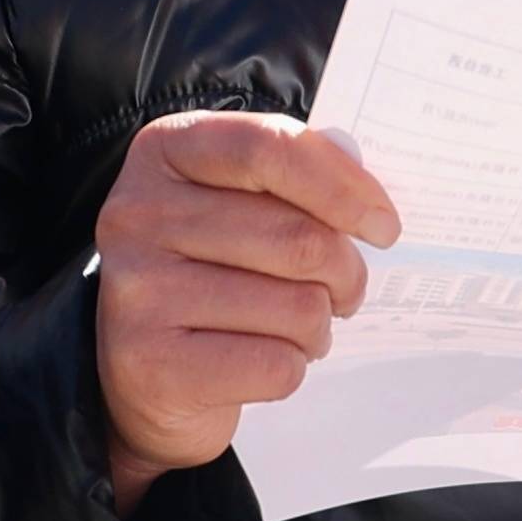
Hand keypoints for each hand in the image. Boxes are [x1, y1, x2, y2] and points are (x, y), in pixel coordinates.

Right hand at [91, 111, 401, 506]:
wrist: (142, 374)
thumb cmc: (210, 271)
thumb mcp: (238, 203)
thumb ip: (293, 176)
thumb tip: (356, 169)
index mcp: (164, 151)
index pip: (267, 147)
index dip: (343, 186)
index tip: (385, 226)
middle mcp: (137, 215)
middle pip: (298, 239)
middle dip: (345, 274)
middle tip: (343, 290)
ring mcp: (137, 291)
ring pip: (298, 308)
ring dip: (317, 327)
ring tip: (292, 329)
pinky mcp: (151, 364)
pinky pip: (276, 367)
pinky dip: (290, 369)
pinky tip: (260, 360)